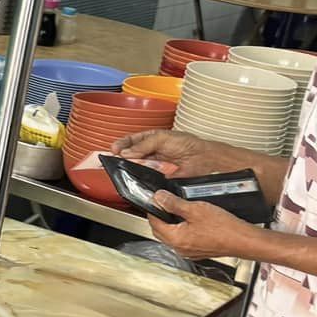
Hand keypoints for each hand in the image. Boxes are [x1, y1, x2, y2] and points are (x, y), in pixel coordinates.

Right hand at [112, 129, 234, 178]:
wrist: (202, 159)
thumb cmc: (187, 144)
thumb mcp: (162, 138)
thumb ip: (143, 145)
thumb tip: (127, 152)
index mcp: (150, 139)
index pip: (131, 141)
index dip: (121, 145)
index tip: (114, 149)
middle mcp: (150, 152)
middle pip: (131, 155)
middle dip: (122, 156)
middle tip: (116, 158)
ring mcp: (154, 165)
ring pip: (136, 166)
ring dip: (130, 167)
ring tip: (125, 165)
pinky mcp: (158, 177)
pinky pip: (145, 178)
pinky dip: (140, 177)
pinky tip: (137, 175)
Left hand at [147, 191, 260, 261]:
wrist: (244, 240)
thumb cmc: (224, 228)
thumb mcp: (196, 209)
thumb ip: (174, 203)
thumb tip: (159, 198)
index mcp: (176, 239)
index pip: (154, 222)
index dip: (153, 208)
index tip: (156, 199)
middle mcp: (180, 249)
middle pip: (161, 230)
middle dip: (161, 216)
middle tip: (165, 202)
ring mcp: (190, 252)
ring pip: (173, 235)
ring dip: (172, 223)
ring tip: (179, 209)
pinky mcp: (199, 251)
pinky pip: (185, 239)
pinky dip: (183, 229)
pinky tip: (192, 220)